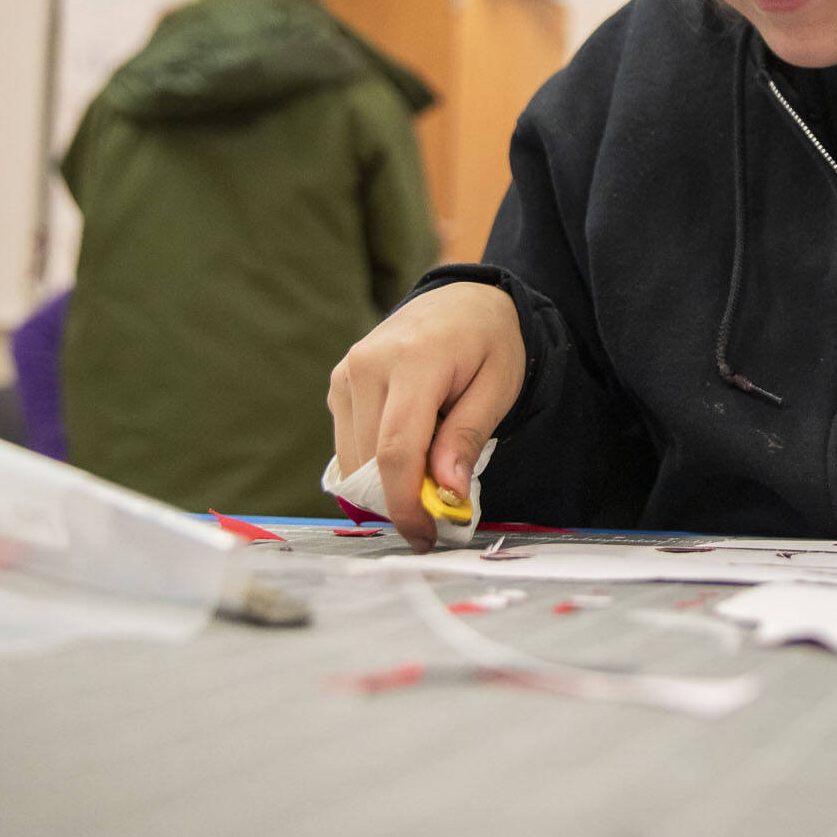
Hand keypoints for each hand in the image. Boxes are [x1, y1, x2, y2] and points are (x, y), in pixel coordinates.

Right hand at [327, 282, 523, 550]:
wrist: (463, 299)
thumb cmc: (489, 342)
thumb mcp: (498, 387)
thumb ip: (467, 438)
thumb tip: (447, 495)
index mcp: (414, 361)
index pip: (396, 450)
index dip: (406, 504)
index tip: (425, 537)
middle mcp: (368, 365)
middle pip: (370, 461)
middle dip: (402, 498)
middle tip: (442, 509)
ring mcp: (346, 373)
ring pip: (353, 459)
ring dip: (388, 481)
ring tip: (433, 463)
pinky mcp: (338, 384)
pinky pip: (349, 443)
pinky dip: (376, 461)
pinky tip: (412, 443)